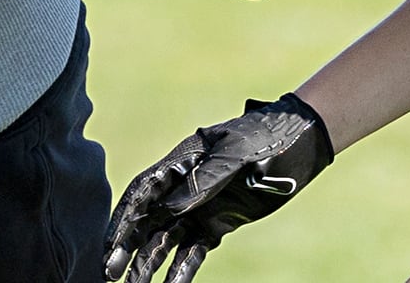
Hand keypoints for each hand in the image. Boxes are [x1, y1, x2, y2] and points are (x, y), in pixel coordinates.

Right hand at [104, 93, 334, 282]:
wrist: (300, 142)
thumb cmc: (265, 139)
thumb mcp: (236, 154)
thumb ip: (203, 181)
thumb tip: (168, 211)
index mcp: (182, 161)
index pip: (143, 192)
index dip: (123, 219)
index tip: (110, 244)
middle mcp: (184, 186)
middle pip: (147, 219)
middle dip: (126, 246)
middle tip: (108, 272)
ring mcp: (200, 207)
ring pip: (165, 240)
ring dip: (147, 264)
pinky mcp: (217, 224)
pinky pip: (193, 251)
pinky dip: (181, 270)